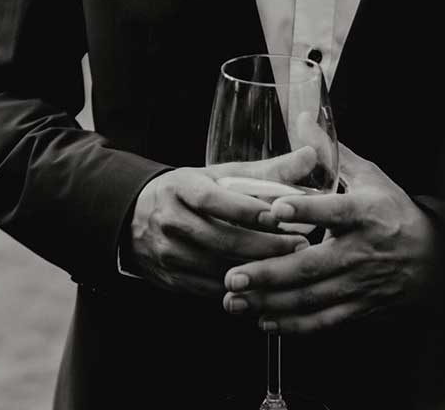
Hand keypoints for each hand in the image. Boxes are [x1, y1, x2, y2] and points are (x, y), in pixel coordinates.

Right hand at [125, 147, 317, 296]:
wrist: (133, 218)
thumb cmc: (190, 194)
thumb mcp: (218, 177)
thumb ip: (266, 171)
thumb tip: (311, 155)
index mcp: (179, 187)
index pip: (212, 200)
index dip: (246, 210)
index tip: (282, 215)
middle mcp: (169, 219)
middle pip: (219, 238)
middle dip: (264, 245)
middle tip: (301, 246)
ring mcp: (167, 252)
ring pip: (217, 268)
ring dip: (257, 270)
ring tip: (291, 267)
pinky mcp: (171, 279)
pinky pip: (211, 289)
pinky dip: (241, 289)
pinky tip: (266, 285)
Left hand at [222, 145, 437, 332]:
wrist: (439, 261)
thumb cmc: (395, 213)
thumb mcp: (370, 178)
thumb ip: (332, 153)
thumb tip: (302, 117)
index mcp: (366, 213)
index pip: (335, 210)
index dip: (307, 210)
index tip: (276, 210)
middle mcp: (363, 251)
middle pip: (314, 265)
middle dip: (270, 273)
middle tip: (233, 277)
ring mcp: (363, 283)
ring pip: (313, 297)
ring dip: (272, 303)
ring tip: (235, 301)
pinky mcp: (363, 307)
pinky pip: (327, 321)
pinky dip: (295, 325)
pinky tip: (265, 321)